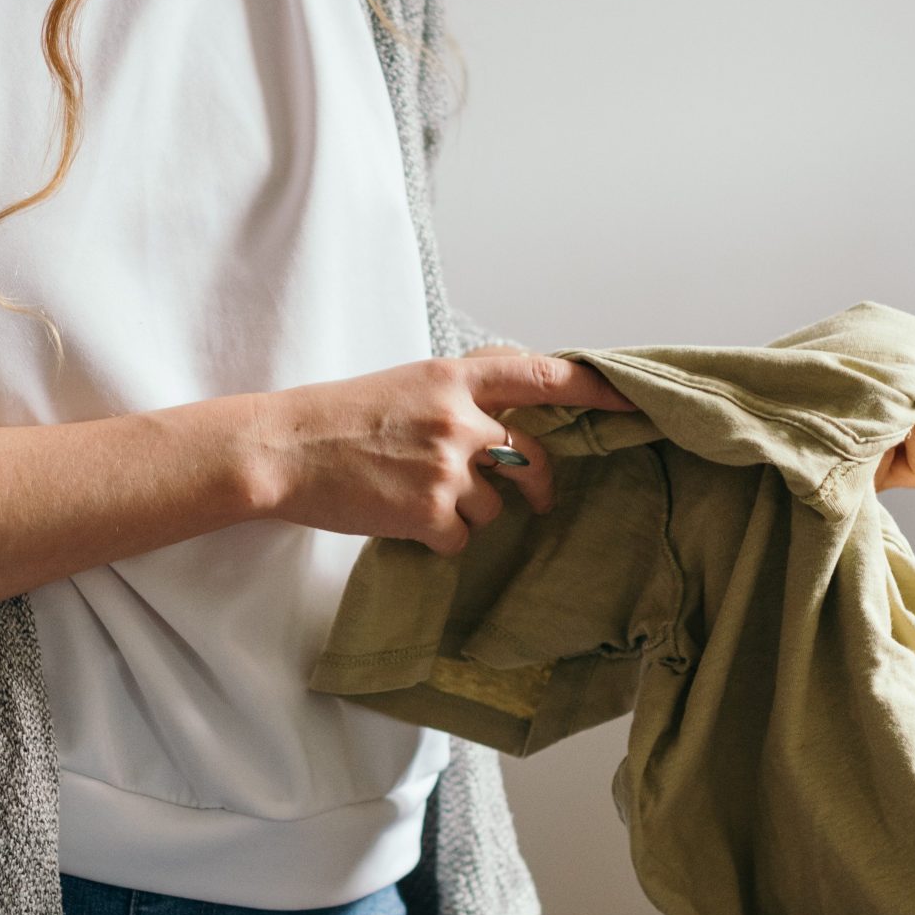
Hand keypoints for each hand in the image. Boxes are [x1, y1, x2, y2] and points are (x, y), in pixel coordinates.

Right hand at [255, 351, 635, 556]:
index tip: (632, 403)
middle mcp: (459, 418)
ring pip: (494, 506)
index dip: (595, 391)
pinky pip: (461, 538)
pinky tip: (401, 521)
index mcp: (453, 378)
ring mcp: (446, 466)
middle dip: (538, 484)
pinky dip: (438, 538)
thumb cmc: (335, 418)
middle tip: (537, 499)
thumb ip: (458, 395)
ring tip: (414, 498)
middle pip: (531, 458)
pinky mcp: (428, 511)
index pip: (542, 376)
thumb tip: (505, 419)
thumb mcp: (404, 385)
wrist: (282, 451)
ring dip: (466, 512)